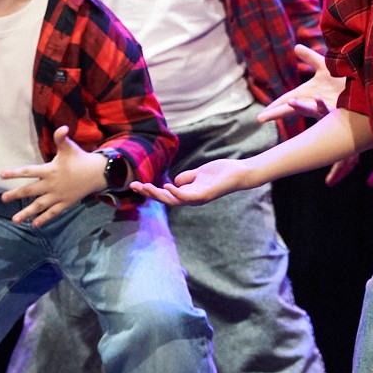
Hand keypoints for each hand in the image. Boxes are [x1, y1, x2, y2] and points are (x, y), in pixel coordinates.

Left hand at [1, 127, 106, 225]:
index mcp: (50, 170)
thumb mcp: (69, 148)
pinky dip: (44, 218)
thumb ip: (62, 138)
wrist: (98, 173)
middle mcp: (51, 184)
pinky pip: (53, 212)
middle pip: (30, 191)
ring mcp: (58, 195)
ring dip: (27, 213)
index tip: (1, 175)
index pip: (28, 171)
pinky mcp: (65, 203)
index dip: (14, 173)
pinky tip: (35, 224)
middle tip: (3, 198)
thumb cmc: (80, 159)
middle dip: (15, 195)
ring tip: (15, 220)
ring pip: (39, 205)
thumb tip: (62, 127)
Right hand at [133, 158, 258, 206]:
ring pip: (173, 200)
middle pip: (165, 199)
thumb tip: (173, 181)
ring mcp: (198, 198)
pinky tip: (167, 186)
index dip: (150, 190)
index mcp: (188, 193)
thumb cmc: (221, 172)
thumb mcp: (198, 174)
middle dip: (148, 193)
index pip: (165, 194)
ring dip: (158, 194)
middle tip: (133, 186)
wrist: (239, 173)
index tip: (135, 184)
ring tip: (145, 187)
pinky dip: (176, 192)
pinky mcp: (205, 195)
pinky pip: (187, 196)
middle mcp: (191, 198)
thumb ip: (186, 178)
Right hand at [260, 45, 345, 123]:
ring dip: (299, 107)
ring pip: (308, 110)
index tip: (261, 115)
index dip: (274, 107)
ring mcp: (324, 108)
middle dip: (276, 113)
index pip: (286, 101)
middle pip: (291, 109)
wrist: (362, 87)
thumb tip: (295, 46)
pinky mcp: (336, 111)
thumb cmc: (343, 79)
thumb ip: (310, 58)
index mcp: (306, 93)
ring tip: (290, 104)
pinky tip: (318, 98)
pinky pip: (327, 110)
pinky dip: (321, 105)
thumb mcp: (324, 66)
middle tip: (260, 118)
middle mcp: (312, 103)